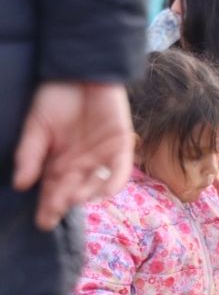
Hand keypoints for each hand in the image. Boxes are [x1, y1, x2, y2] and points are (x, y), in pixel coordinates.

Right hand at [13, 82, 132, 229]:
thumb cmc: (56, 99)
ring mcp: (102, 155)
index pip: (52, 189)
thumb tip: (20, 183)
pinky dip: (113, 180)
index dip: (48, 205)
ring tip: (72, 201)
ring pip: (95, 182)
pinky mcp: (121, 145)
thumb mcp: (36, 126)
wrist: (79, 72)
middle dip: (62, 203)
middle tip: (53, 215)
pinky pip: (120, 168)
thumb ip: (31, 154)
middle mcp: (81, 163)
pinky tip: (104, 193)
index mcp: (58, 162)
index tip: (42, 222)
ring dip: (85, 192)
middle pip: (72, 189)